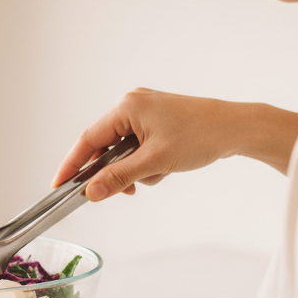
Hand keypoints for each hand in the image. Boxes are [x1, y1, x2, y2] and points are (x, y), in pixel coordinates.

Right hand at [52, 89, 297, 198]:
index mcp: (127, 107)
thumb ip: (119, 178)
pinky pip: (139, 146)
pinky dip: (146, 161)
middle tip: (121, 192)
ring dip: (134, 168)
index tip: (59, 185)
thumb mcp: (155, 162)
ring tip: (156, 175)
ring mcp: (146, 111)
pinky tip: (164, 168)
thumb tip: (92, 193)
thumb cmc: (201, 137)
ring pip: (123, 149)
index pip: (88, 139)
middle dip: (114, 171)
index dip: (72, 165)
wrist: (239, 129)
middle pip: (105, 145)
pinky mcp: (159, 120)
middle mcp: (132, 104)